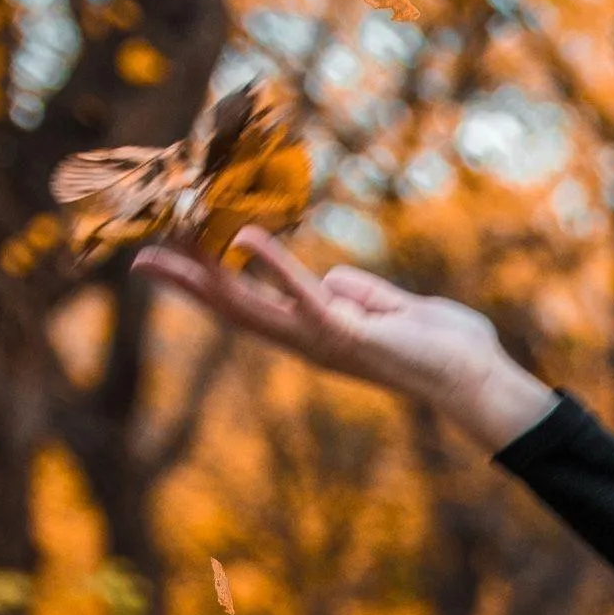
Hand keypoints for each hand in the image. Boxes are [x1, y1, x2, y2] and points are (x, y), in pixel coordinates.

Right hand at [137, 237, 555, 454]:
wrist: (476, 377)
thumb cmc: (441, 345)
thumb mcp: (391, 307)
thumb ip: (358, 291)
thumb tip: (333, 278)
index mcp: (314, 332)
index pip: (249, 306)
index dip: (206, 286)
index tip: (168, 263)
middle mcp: (308, 342)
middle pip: (233, 310)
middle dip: (185, 286)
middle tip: (137, 261)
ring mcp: (323, 341)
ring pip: (254, 306)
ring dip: (212, 272)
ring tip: (176, 242)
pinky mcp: (347, 334)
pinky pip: (303, 294)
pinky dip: (274, 264)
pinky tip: (244, 236)